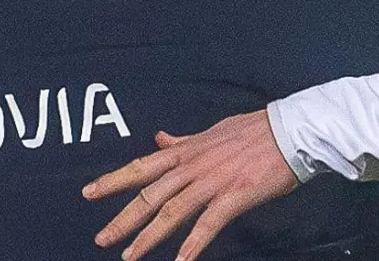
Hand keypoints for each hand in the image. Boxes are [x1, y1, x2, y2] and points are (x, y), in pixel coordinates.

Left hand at [84, 110, 299, 260]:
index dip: (113, 180)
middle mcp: (193, 166)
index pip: (142, 167)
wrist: (289, 131)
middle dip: (123, 218)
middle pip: (150, 194)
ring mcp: (212, 182)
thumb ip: (183, 141)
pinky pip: (208, 224)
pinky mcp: (234, 196)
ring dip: (149, 236)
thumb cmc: (254, 130)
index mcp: (187, 151)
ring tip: (129, 256)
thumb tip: (159, 139)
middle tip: (101, 238)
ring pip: (172, 211)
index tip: (88, 193)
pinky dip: (192, 244)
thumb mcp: (212, 131)